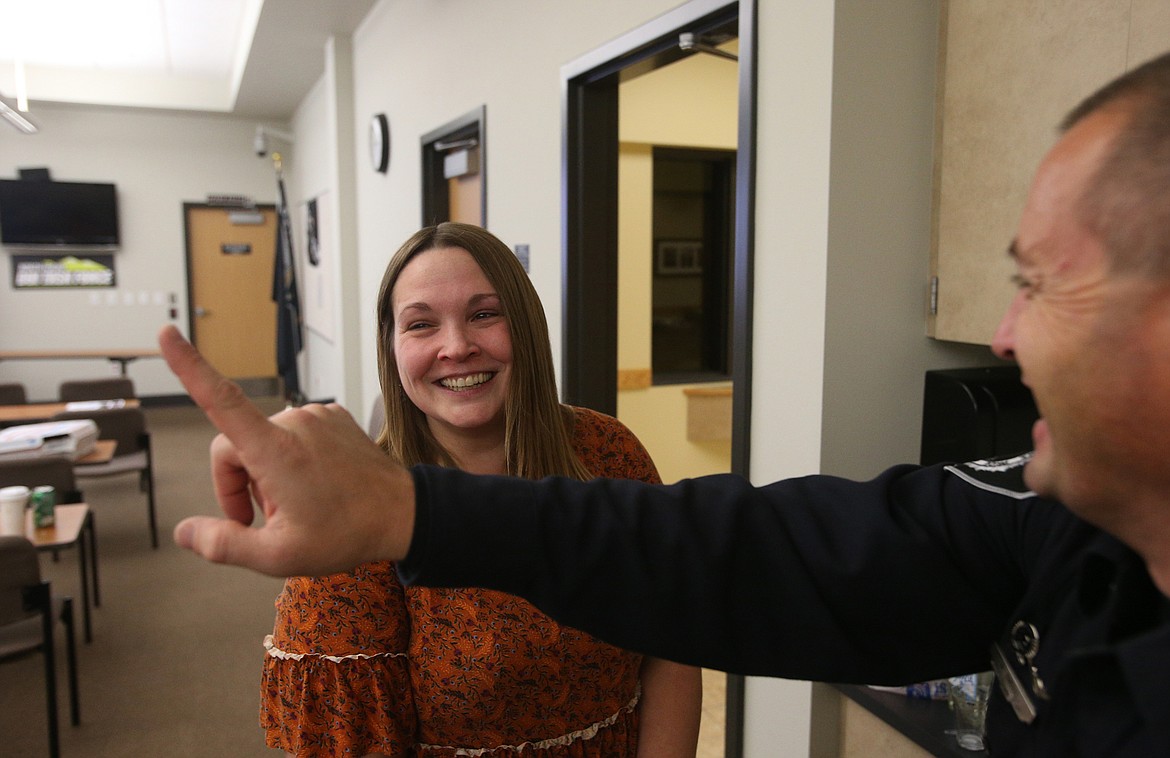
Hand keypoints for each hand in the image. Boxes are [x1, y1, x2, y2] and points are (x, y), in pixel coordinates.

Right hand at [158, 325, 414, 575]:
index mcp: (275, 448)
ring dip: (267, 473)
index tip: (166, 334)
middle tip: (260, 521)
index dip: (188, 366)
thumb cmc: (345, 534)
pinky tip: (315, 485)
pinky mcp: (333, 416)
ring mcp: (317, 415)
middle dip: (237, 484)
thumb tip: (185, 531)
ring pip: (264, 441)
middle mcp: (293, 420)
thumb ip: (224, 542)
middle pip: (235, 446)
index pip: (219, 399)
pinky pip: (294, 435)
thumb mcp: (277, 555)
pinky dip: (292, 459)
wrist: (404, 515)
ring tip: (297, 505)